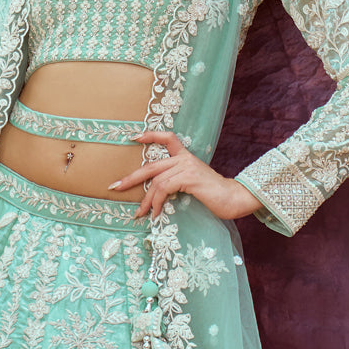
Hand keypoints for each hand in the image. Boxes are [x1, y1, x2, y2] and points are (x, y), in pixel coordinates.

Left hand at [110, 130, 263, 220]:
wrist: (233, 199)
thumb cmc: (214, 196)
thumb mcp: (192, 186)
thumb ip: (176, 183)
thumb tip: (156, 195)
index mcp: (186, 157)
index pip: (167, 138)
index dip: (150, 135)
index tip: (133, 137)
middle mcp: (185, 158)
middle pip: (151, 165)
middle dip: (131, 178)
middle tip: (115, 187)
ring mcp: (187, 166)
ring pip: (156, 181)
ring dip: (145, 200)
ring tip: (140, 213)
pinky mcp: (189, 177)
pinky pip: (164, 188)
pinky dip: (157, 202)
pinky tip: (156, 213)